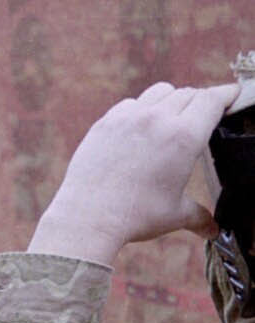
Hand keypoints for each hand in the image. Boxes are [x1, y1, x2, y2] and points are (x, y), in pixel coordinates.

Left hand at [29, 81, 237, 264]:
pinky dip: (141, 108)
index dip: (227, 94)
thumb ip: (199, 217)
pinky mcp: (104, 123)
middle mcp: (157, 119)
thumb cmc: (137, 215)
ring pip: (159, 92)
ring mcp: (128, 118)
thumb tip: (213, 230)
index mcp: (184, 136)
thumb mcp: (176, 214)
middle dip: (201, 101)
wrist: (88, 215)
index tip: (234, 94)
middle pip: (188, 94)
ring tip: (174, 115)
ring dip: (172, 99)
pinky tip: (141, 125)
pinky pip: (130, 104)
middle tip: (206, 113)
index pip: (212, 100)